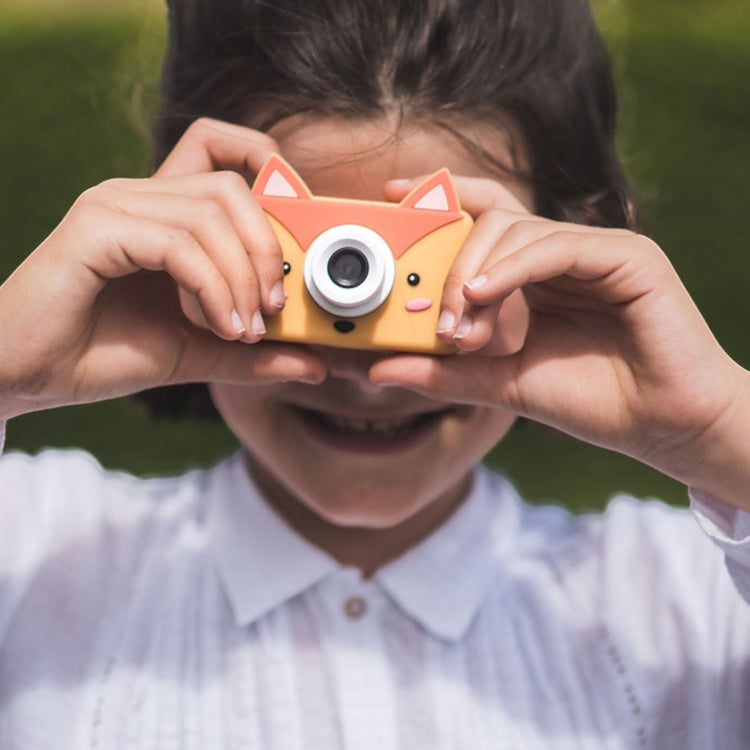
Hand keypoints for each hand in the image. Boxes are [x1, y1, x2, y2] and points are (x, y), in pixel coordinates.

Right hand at [0, 118, 325, 419]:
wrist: (30, 376)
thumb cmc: (107, 354)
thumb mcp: (201, 351)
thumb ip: (256, 353)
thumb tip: (319, 364)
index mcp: (164, 210)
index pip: (224, 149)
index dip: (272, 170)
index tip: (302, 232)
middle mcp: (139, 194)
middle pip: (232, 184)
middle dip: (269, 248)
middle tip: (273, 307)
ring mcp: (114, 204)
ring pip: (212, 213)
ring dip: (241, 278)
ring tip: (241, 330)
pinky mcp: (95, 229)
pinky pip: (179, 243)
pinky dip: (211, 287)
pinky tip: (215, 326)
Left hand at [372, 175, 749, 492]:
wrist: (659, 427)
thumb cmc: (587, 400)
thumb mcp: (499, 382)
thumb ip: (443, 370)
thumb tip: (377, 367)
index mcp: (535, 273)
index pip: (484, 218)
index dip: (441, 197)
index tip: (392, 194)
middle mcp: (561, 253)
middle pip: (490, 221)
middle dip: (451, 265)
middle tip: (436, 320)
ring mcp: (595, 249)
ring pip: (517, 230)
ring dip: (474, 275)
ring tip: (461, 327)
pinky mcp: (627, 255)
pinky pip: (555, 246)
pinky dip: (513, 268)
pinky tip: (484, 296)